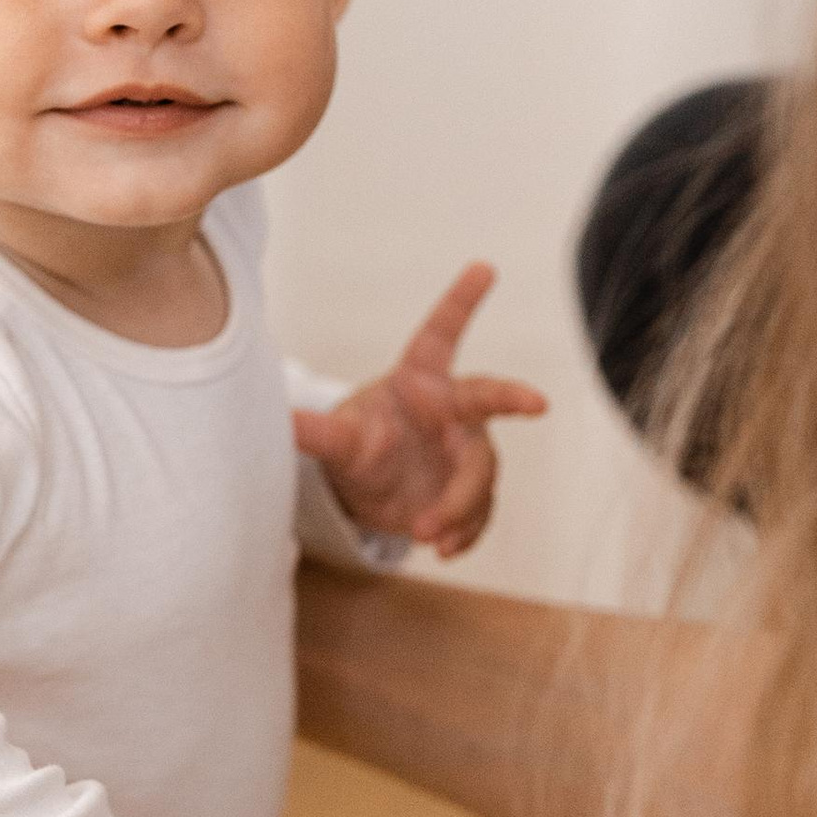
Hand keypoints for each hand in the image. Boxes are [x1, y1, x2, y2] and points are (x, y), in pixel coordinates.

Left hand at [294, 264, 547, 559]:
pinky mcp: (472, 493)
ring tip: (424, 534)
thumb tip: (280, 420)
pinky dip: (465, 532)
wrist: (370, 491)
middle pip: (485, 399)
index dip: (461, 300)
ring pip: (480, 474)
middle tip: (537, 403)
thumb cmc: (359, 444)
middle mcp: (453, 410)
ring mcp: (468, 451)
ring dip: (459, 505)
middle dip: (511, 397)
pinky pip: (481, 512)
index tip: (482, 266)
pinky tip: (444, 549)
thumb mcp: (338, 440)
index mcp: (419, 380)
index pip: (441, 334)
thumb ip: (316, 432)